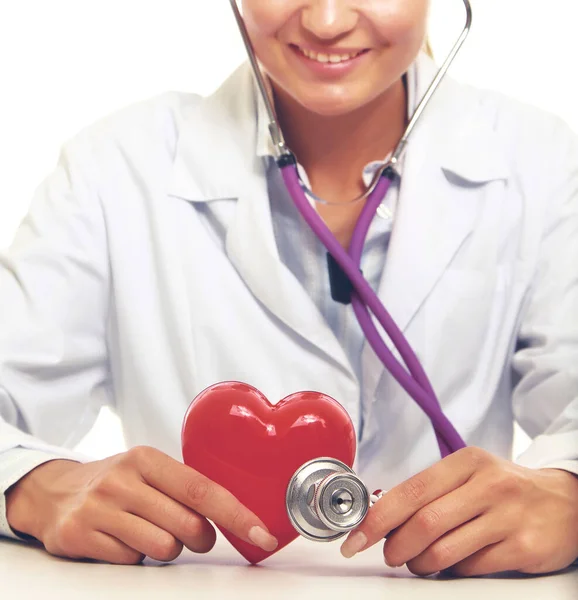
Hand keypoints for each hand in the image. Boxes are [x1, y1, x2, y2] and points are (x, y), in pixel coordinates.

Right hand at [6, 446, 277, 563]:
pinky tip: (121, 539)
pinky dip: (134, 557)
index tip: (262, 534)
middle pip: (187, 524)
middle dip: (199, 537)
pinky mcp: (80, 534)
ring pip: (163, 547)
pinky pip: (130, 561)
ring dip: (167, 549)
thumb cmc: (116, 482)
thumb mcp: (148, 470)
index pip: (202, 489)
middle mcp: (123, 479)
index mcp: (147, 459)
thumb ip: (184, 487)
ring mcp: (100, 507)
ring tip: (149, 532)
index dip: (236, 514)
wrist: (54, 492)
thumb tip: (232, 513)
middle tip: (190, 533)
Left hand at [340, 447, 577, 575]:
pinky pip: (471, 568)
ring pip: (444, 551)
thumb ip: (430, 491)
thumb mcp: (468, 474)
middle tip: (390, 554)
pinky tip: (457, 562)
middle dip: (396, 546)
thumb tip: (381, 514)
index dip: (377, 518)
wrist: (566, 502)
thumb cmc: (504, 488)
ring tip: (419, 561)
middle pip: (424, 523)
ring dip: (421, 563)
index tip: (356, 538)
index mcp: (466, 461)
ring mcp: (508, 516)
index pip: (411, 490)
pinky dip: (454, 571)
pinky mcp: (524, 547)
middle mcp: (488, 484)